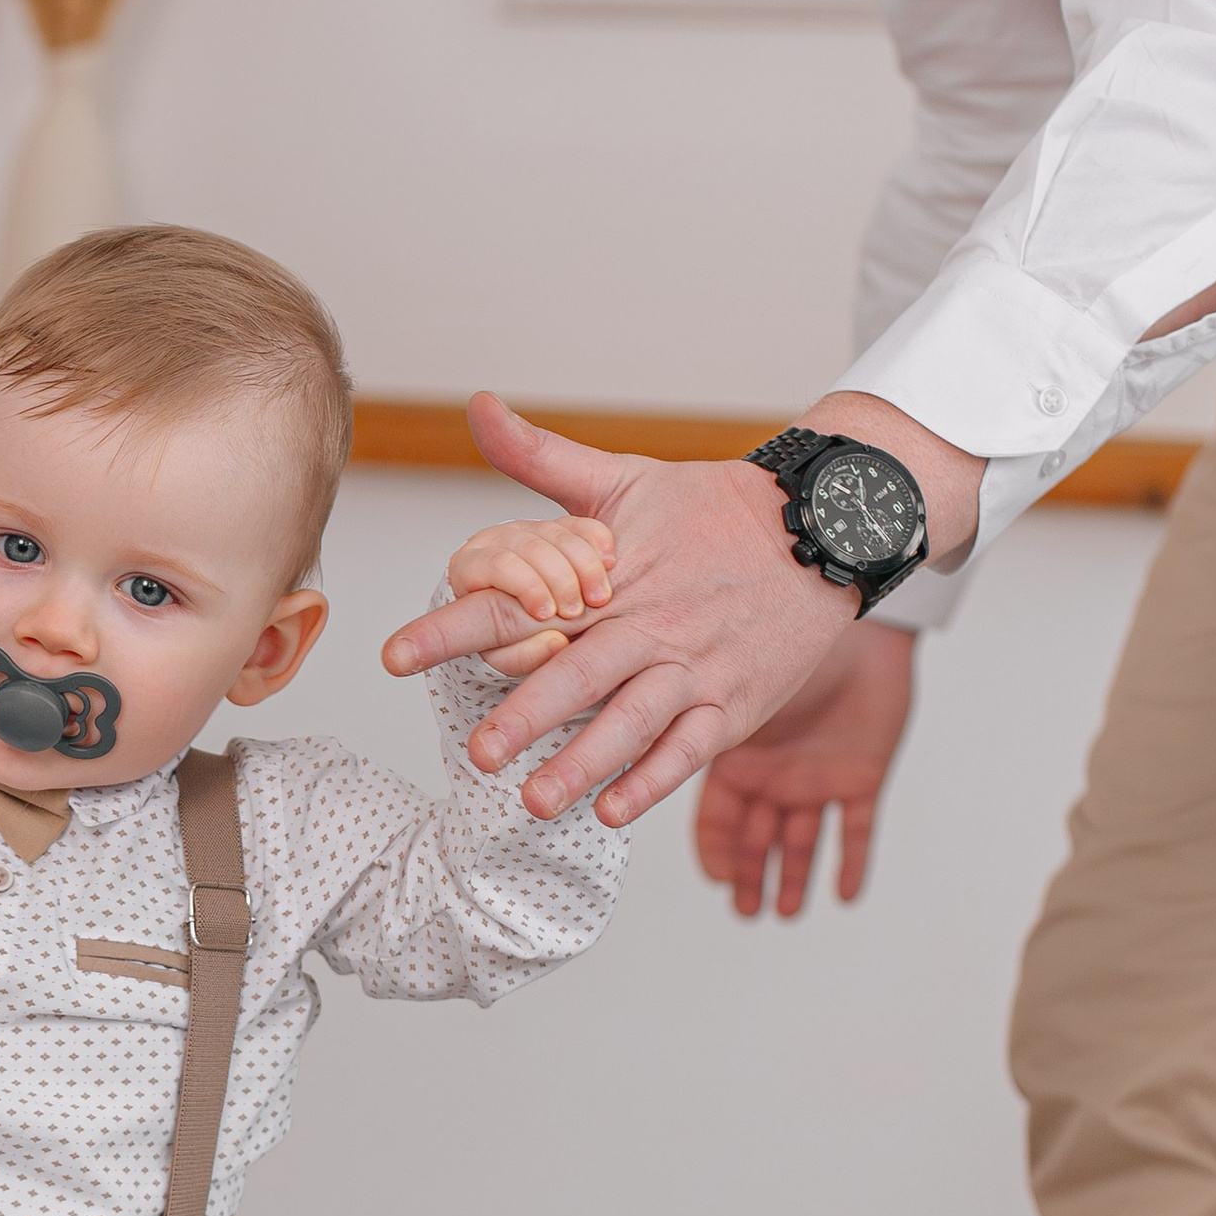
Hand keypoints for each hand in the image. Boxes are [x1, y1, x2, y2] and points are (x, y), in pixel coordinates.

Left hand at [383, 398, 857, 824]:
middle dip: (525, 715)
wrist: (821, 527)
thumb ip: (539, 457)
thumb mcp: (622, 475)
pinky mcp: (735, 703)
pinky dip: (654, 780)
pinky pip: (692, 748)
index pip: (516, 604)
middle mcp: (647, 626)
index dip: (453, 629)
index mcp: (607, 578)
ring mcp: (693, 667)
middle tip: (477, 753)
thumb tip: (478, 405)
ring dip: (585, 762)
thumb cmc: (713, 507)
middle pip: (576, 674)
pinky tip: (612, 810)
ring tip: (535, 799)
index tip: (395, 654)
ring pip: (633, 720)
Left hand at [441, 512, 616, 675]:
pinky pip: (582, 524)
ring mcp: (529, 529)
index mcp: (469, 568)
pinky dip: (598, 541)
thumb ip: (523, 655)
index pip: (497, 563)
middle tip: (576, 612)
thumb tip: (555, 643)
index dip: (527, 586)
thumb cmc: (504, 641)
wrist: (521, 628)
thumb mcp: (505, 657)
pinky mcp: (559, 526)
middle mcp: (496, 541)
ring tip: (599, 598)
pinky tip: (609, 563)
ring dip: (585, 566)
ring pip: (558, 533)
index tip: (547, 615)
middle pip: (531, 546)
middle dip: (560, 579)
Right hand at [693, 622, 915, 914]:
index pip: (718, 815)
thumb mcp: (720, 685)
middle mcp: (773, 770)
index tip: (715, 878)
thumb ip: (672, 713)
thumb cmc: (774, 630)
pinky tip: (847, 896)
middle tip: (743, 910)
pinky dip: (854, 861)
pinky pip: (857, 827)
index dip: (715, 849)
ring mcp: (816, 773)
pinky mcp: (861, 773)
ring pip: (801, 839)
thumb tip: (612, 719)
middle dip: (748, 873)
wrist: (846, 606)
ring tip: (780, 913)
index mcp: (737, 754)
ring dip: (792, 877)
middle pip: (756, 834)